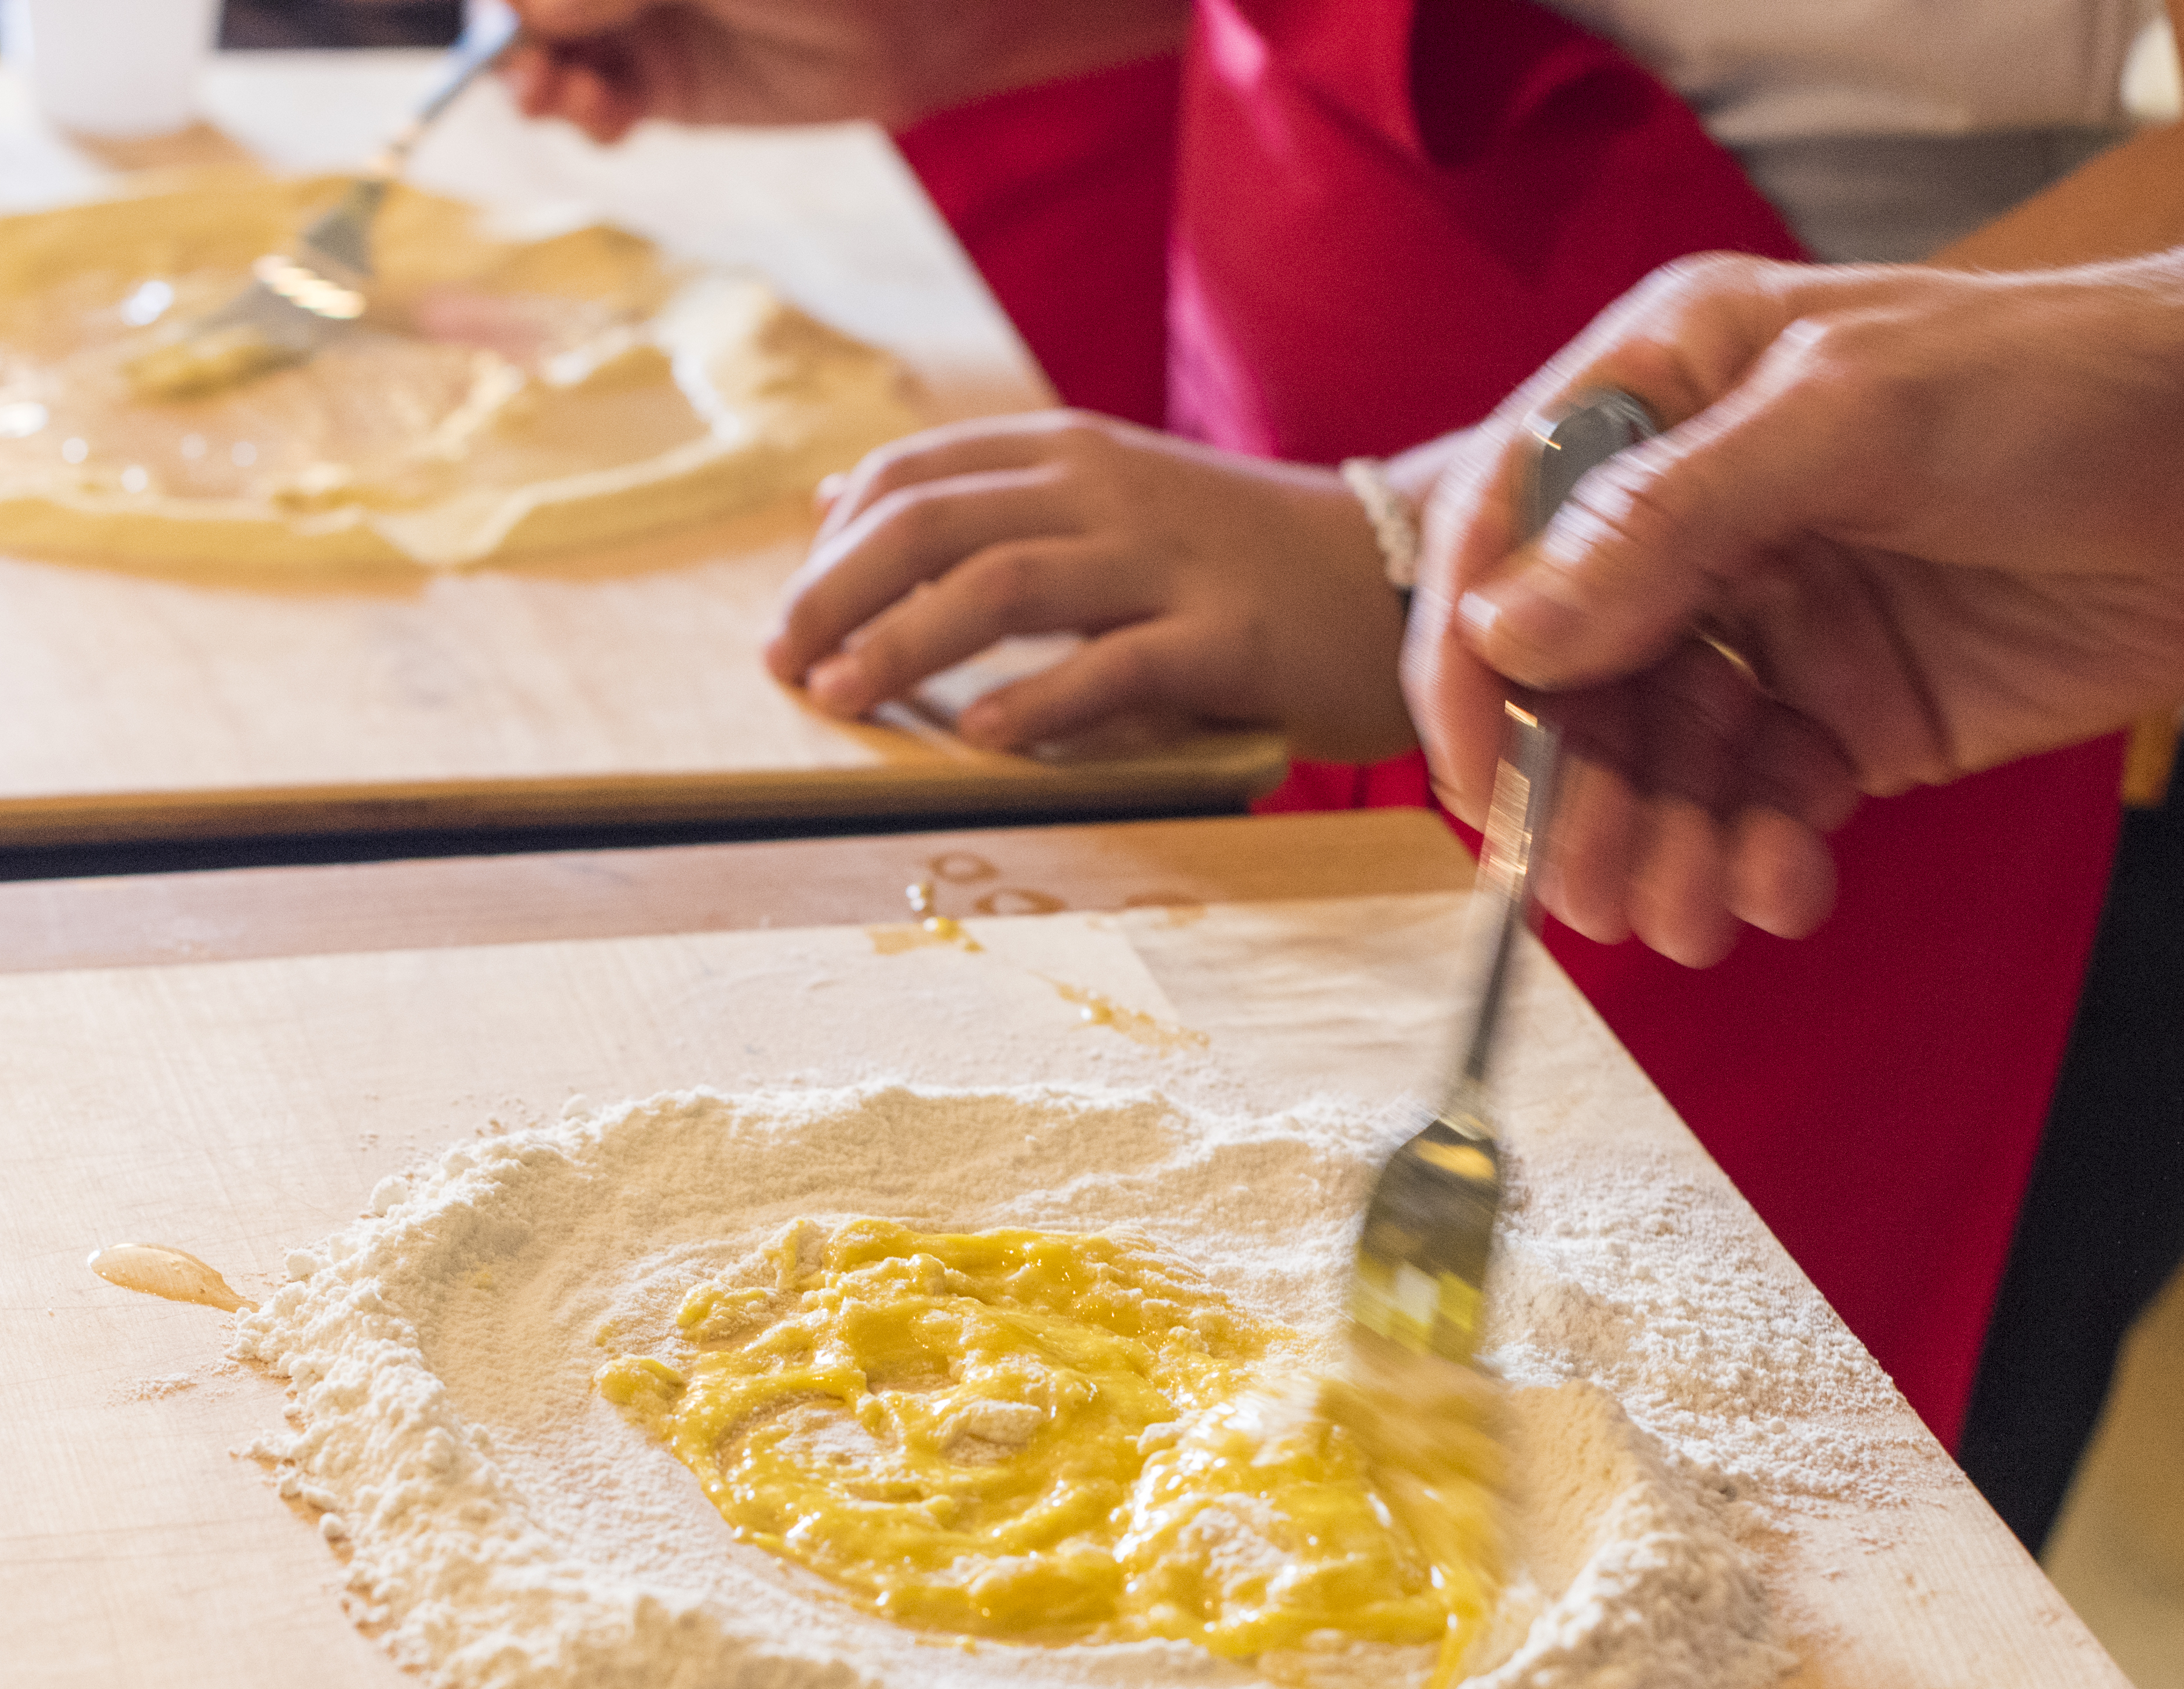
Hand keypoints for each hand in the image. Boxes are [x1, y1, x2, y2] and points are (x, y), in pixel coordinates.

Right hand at [506, 0, 1185, 140]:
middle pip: (532, 2)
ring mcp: (638, 15)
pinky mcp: (665, 82)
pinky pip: (595, 100)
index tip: (503, 17)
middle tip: (523, 62)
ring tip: (554, 93)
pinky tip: (602, 115)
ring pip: (548, 48)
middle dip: (509, 31)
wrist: (919, 15)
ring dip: (535, 75)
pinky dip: (583, 112)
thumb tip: (523, 12)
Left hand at [769, 415, 1416, 758]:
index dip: (833, 545)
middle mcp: (1108, 490)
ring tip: (838, 699)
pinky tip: (978, 739)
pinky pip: (1111, 666)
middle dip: (837, 596)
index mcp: (1072, 453)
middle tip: (782, 667)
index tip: (788, 618)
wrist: (1401, 573)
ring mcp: (1167, 562)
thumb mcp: (1109, 500)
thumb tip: (836, 502)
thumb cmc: (1239, 558)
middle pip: (933, 523)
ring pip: (1000, 585)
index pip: (915, 474)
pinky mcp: (1226, 638)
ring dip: (902, 645)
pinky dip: (1034, 702)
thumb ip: (989, 501)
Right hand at [1406, 252, 2183, 944]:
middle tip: (1592, 891)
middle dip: (1573, 796)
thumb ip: (1672, 522)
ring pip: (1656, 766)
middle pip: (1572, 681)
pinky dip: (1748, 865)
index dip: (1474, 667)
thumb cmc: (2071, 387)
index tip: (1480, 783)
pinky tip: (1778, 890)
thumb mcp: (1852, 418)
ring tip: (1687, 916)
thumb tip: (1510, 629)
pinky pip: (1754, 813)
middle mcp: (1701, 517)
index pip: (1507, 538)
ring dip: (1655, 851)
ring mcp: (1776, 625)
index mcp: (1669, 396)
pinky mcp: (1851, 721)